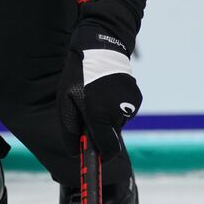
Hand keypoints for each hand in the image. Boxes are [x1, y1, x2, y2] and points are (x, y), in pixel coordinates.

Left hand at [58, 24, 141, 161]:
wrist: (101, 47)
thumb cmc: (78, 75)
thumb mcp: (66, 102)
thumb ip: (70, 129)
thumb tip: (75, 152)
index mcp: (100, 115)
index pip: (108, 151)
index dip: (100, 156)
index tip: (93, 156)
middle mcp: (119, 112)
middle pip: (111, 136)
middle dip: (100, 131)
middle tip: (87, 113)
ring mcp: (131, 104)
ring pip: (118, 123)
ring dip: (107, 117)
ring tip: (96, 96)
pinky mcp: (137, 97)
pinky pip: (124, 112)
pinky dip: (115, 107)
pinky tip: (107, 91)